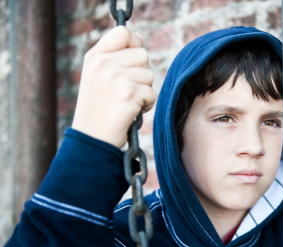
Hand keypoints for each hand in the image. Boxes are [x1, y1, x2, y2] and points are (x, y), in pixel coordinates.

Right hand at [72, 26, 156, 147]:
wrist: (92, 139)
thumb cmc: (98, 109)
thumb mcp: (97, 76)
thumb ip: (115, 56)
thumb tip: (139, 38)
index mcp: (94, 57)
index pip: (123, 32)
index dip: (134, 43)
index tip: (132, 61)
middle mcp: (103, 64)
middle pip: (143, 55)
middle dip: (141, 74)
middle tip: (125, 91)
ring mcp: (115, 78)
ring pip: (149, 75)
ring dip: (144, 91)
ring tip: (126, 103)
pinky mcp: (128, 94)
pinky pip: (152, 93)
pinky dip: (146, 105)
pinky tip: (131, 112)